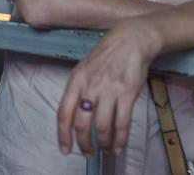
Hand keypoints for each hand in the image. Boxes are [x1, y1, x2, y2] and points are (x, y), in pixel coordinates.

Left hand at [56, 18, 161, 156]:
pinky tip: (119, 146)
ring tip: (105, 149)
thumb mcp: (84, 68)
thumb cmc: (106, 55)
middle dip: (84, 143)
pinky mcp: (127, 94)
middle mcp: (90, 86)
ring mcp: (109, 90)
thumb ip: (78, 90)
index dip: (63, 134)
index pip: (64, 112)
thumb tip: (73, 115)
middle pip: (81, 123)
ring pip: (102, 126)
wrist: (130, 40)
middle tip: (88, 153)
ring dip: (103, 143)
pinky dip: (120, 139)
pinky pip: (122, 123)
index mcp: (76, 80)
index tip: (65, 149)